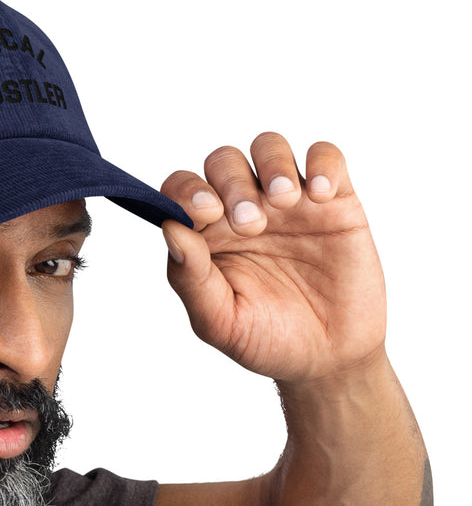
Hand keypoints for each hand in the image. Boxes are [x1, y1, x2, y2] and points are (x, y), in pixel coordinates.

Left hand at [160, 133, 386, 383]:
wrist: (326, 358)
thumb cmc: (264, 340)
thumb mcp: (219, 321)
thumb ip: (190, 277)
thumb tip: (169, 228)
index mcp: (206, 235)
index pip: (182, 191)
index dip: (186, 191)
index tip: (204, 213)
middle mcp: (241, 209)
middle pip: (223, 162)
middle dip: (230, 182)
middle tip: (249, 224)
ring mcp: (287, 202)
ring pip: (268, 147)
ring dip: (272, 164)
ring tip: (283, 201)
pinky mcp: (335, 200)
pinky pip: (326, 157)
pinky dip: (322, 164)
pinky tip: (320, 194)